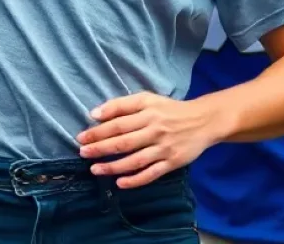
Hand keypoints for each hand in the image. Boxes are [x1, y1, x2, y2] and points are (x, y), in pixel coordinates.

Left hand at [77, 92, 213, 188]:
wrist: (202, 121)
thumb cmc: (169, 109)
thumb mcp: (147, 99)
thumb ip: (122, 105)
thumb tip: (95, 113)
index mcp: (147, 111)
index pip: (118, 122)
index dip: (98, 130)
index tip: (81, 136)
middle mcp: (154, 129)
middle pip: (123, 141)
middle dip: (100, 148)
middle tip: (83, 153)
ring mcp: (163, 148)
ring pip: (134, 160)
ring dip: (113, 167)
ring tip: (95, 170)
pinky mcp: (172, 162)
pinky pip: (151, 174)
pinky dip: (135, 180)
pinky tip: (120, 183)